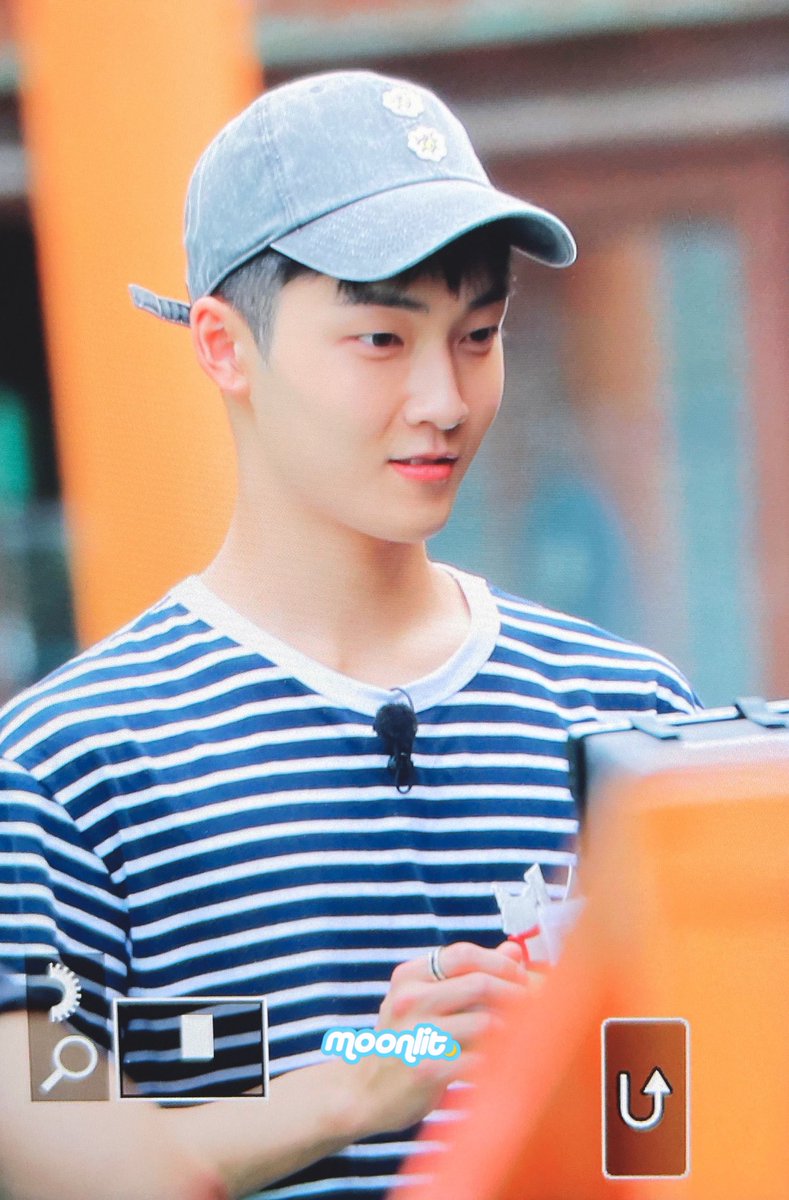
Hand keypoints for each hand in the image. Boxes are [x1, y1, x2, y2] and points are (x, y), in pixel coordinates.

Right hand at [346, 940, 528, 1136]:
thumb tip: (513, 951)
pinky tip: (501, 1065)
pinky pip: (479, 1060)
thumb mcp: (423, 1000)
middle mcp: (410, 1000)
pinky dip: (497, 1062)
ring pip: (485, 1023)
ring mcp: (417, 1034)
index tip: (522, 976)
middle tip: (536, 1007)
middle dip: (516, 994)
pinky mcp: (427, 1069)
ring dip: (511, 1031)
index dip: (500, 963)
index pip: (463, 954)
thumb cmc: (403, 1042)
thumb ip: (467, 975)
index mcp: (410, 976)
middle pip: (479, 984)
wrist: (364, 1093)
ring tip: (521, 1038)